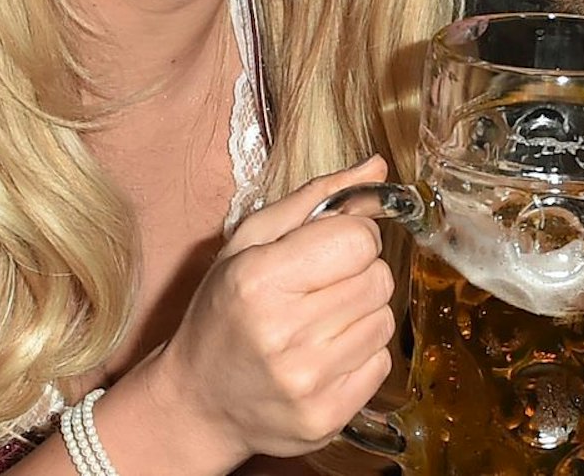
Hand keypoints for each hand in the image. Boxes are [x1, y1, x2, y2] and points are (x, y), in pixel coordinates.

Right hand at [146, 158, 398, 463]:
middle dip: (356, 274)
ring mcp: (306, 382)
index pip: (358, 239)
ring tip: (319, 323)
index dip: (351, 236)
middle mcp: (283, 333)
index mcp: (259, 280)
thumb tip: (377, 167)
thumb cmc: (224, 311)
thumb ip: (316, 199)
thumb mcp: (251, 243)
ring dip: (360, 315)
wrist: (198, 400)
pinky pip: (381, 363)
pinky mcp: (326, 417)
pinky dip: (361, 354)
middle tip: (319, 289)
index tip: (329, 248)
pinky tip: (324, 355)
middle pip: (378, 279)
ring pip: (385, 320)